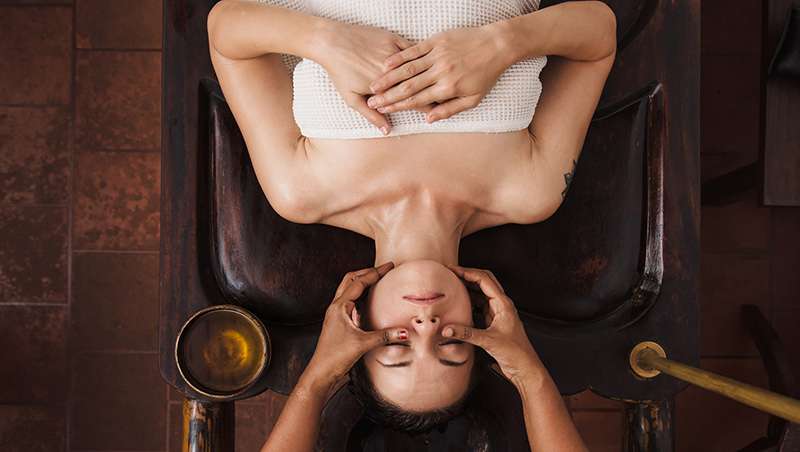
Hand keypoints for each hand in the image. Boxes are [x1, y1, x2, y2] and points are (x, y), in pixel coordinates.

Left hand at [302, 262, 408, 396]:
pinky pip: (350, 301)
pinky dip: (360, 295)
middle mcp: (336, 307)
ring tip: (378, 280)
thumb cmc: (335, 357)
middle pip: (351, 280)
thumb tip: (406, 332)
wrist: (320, 372)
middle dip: (367, 272)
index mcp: (340, 306)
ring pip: (348, 289)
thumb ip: (384, 336)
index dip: (375, 272)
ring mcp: (336, 314)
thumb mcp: (362, 344)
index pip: (359, 282)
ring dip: (362, 282)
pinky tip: (370, 300)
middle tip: (384, 270)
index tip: (390, 266)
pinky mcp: (338, 322)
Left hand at [315, 22, 434, 133]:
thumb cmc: (340, 72)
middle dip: (433, 91)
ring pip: (419, 66)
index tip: (436, 111)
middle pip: (420, 84)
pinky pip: (411, 49)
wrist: (332, 42)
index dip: (428, 107)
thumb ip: (371, 116)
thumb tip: (387, 131)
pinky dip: (419, 56)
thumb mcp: (352, 98)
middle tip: (442, 95)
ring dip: (430, 74)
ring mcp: (394, 53)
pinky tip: (425, 61)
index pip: (414, 100)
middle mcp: (392, 71)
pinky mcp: (393, 39)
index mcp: (385, 88)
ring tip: (438, 80)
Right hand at [366, 24, 511, 121]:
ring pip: (408, 69)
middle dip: (388, 95)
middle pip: (408, 86)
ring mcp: (438, 55)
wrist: (497, 45)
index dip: (397, 106)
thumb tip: (428, 120)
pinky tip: (386, 64)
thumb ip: (449, 110)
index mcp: (448, 89)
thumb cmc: (486, 74)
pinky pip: (414, 50)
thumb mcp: (473, 99)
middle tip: (372, 101)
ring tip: (373, 86)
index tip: (383, 110)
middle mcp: (440, 73)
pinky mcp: (437, 41)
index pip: (417, 100)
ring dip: (388, 78)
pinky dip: (400, 58)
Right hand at [441, 265, 542, 386]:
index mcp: (503, 304)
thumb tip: (446, 329)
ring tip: (452, 285)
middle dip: (467, 275)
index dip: (467, 272)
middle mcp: (501, 304)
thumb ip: (467, 334)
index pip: (484, 279)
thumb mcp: (489, 342)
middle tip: (450, 273)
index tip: (452, 270)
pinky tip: (459, 303)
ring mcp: (498, 312)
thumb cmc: (515, 353)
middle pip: (484, 281)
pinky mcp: (494, 321)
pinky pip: (480, 305)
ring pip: (481, 293)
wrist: (525, 368)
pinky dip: (470, 301)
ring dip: (468, 287)